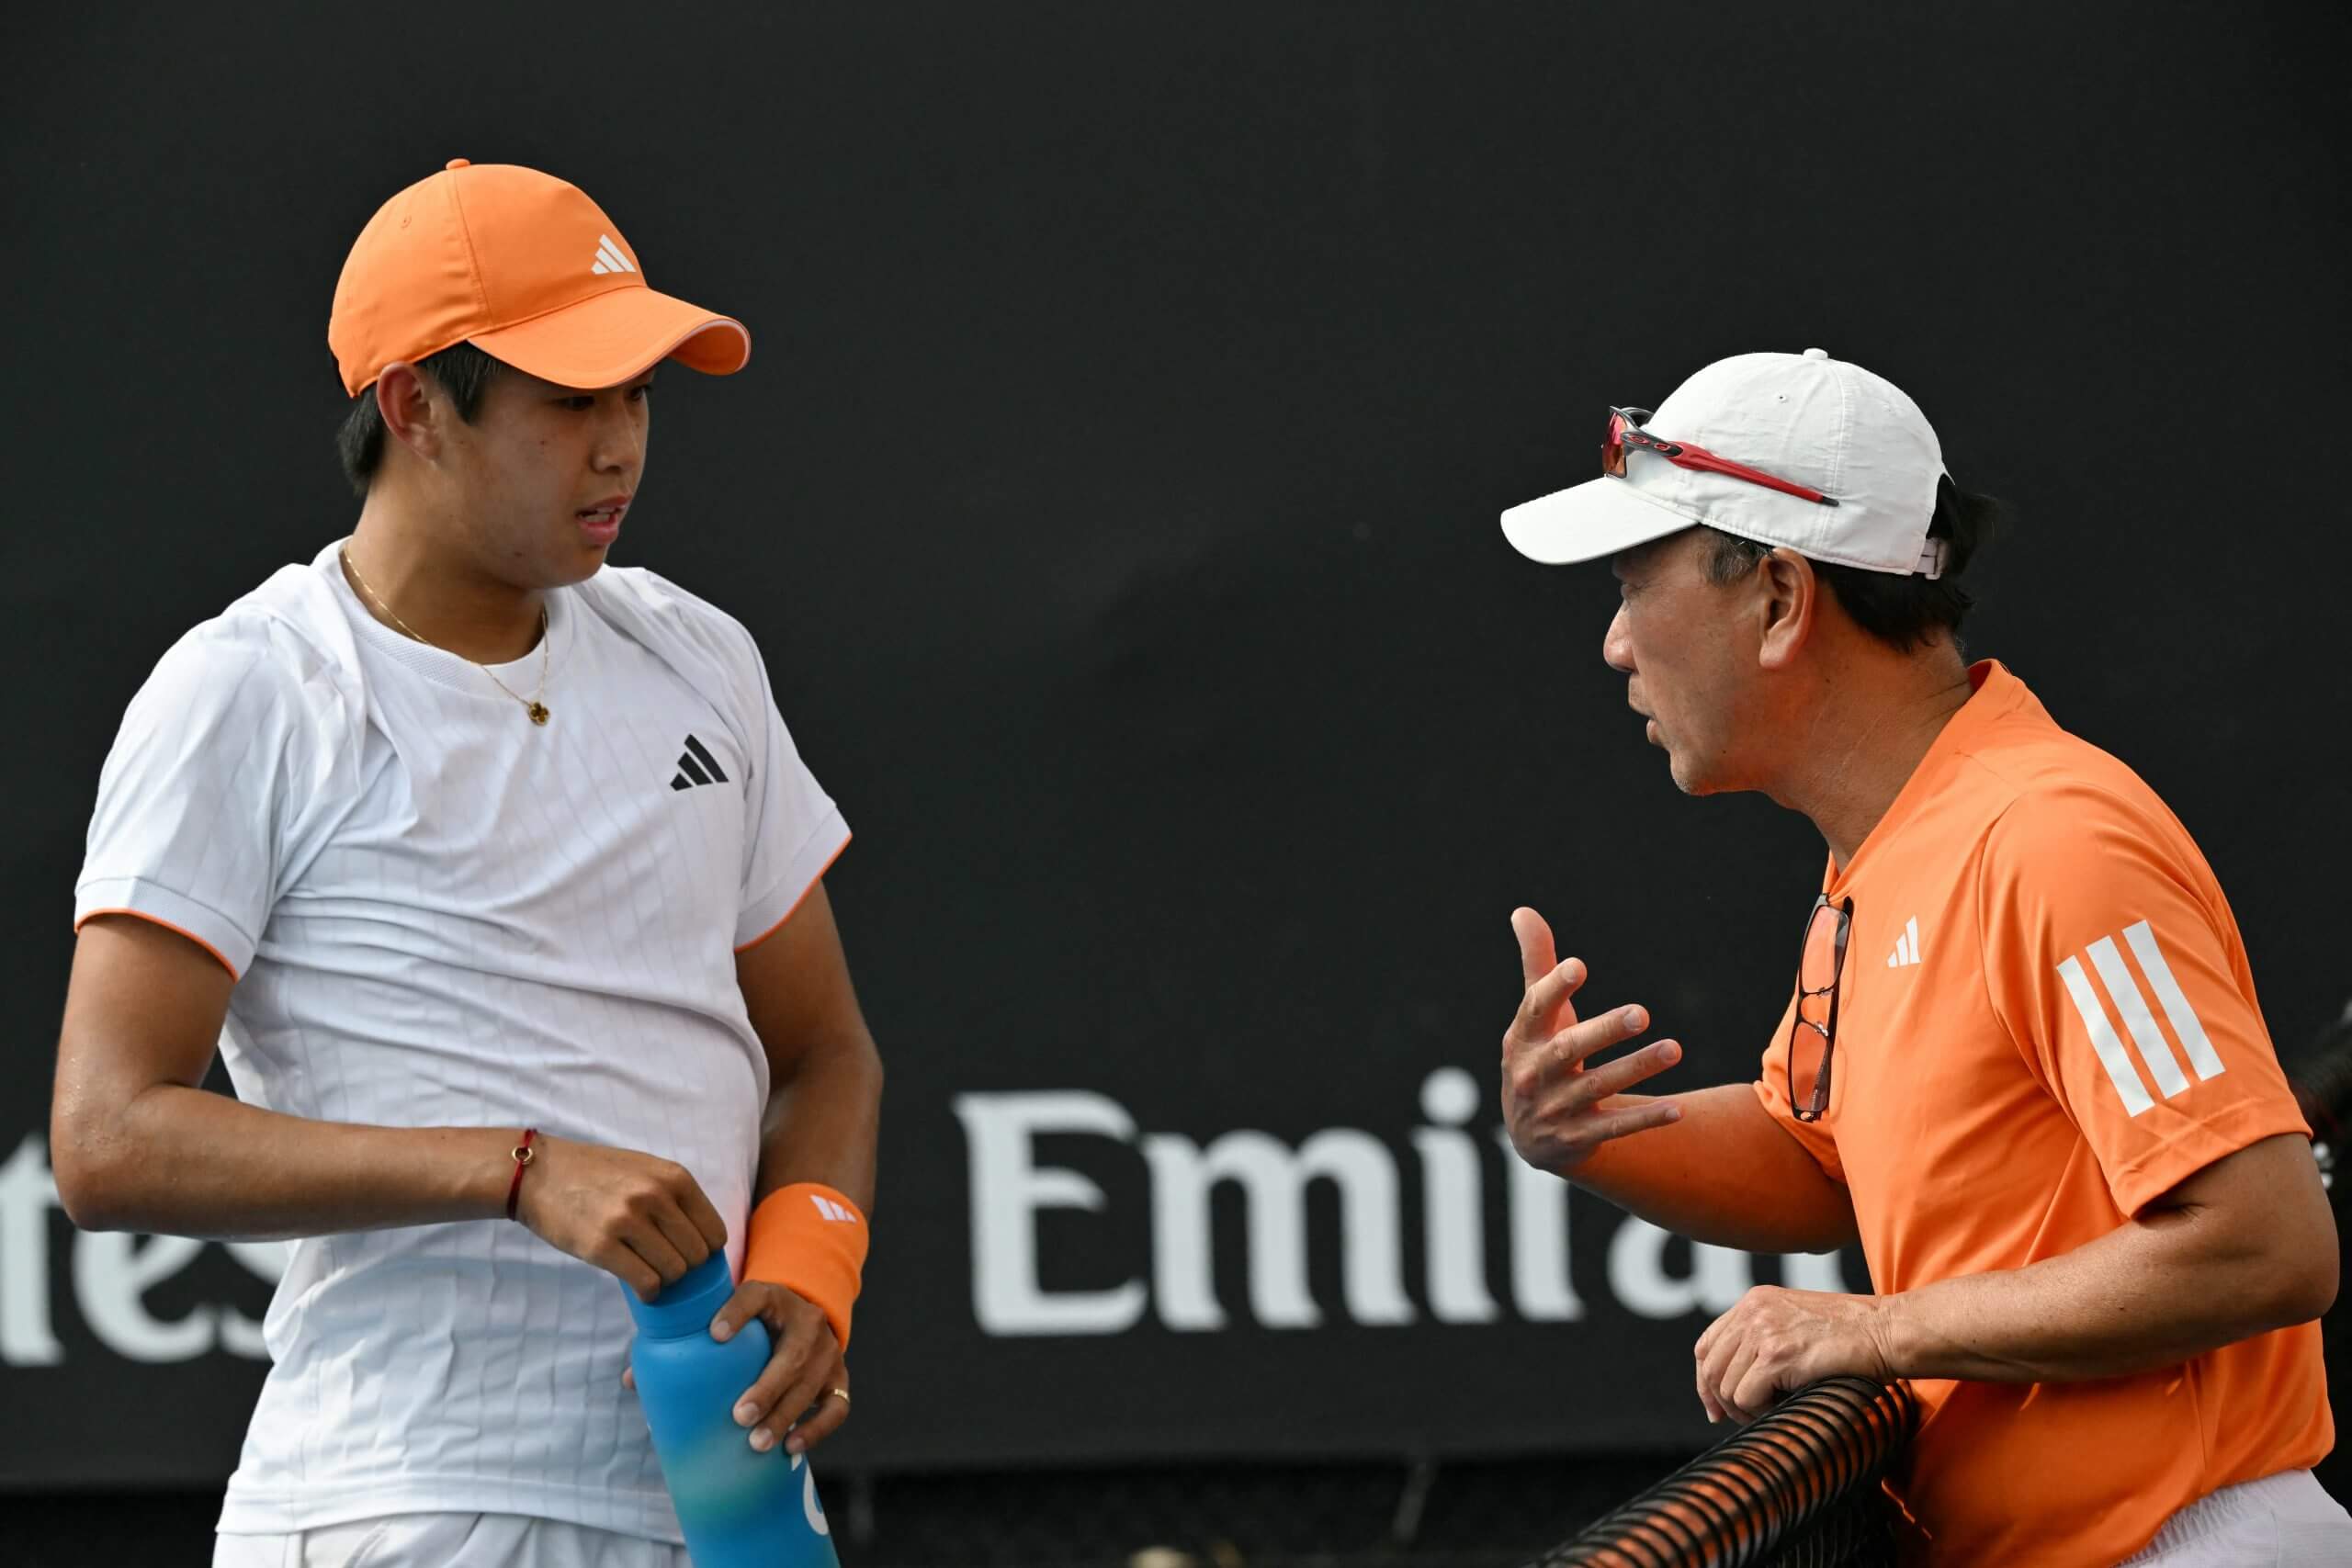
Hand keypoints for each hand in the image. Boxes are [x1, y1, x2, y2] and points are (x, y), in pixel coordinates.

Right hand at [511, 1134, 729, 1301]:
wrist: (540, 1174)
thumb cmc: (596, 1174)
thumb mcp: (645, 1170)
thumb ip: (675, 1198)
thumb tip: (705, 1241)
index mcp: (673, 1177)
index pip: (715, 1231)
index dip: (705, 1250)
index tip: (687, 1254)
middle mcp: (655, 1196)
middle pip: (696, 1255)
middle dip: (685, 1267)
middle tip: (665, 1265)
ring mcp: (627, 1221)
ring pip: (674, 1271)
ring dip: (665, 1280)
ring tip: (649, 1271)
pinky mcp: (601, 1246)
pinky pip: (645, 1282)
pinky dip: (648, 1291)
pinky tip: (640, 1286)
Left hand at [623, 1281, 850, 1455]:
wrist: (805, 1317)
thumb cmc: (754, 1325)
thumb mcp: (729, 1319)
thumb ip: (686, 1342)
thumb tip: (630, 1382)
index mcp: (774, 1298)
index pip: (757, 1296)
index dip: (738, 1312)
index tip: (715, 1334)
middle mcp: (806, 1322)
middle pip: (794, 1354)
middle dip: (768, 1387)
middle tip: (739, 1415)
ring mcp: (828, 1352)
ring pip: (813, 1384)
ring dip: (786, 1415)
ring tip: (757, 1443)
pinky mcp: (840, 1379)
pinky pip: (837, 1407)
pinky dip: (817, 1429)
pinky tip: (791, 1447)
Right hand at [1500, 907, 1684, 1173]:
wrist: (1530, 1136)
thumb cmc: (1539, 1056)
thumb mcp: (1535, 1016)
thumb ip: (1536, 964)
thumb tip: (1523, 910)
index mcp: (1523, 1038)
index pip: (1536, 1009)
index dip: (1555, 988)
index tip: (1579, 965)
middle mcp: (1534, 1073)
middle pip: (1570, 1049)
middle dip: (1605, 1030)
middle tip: (1642, 1012)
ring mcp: (1555, 1109)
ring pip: (1598, 1087)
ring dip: (1637, 1068)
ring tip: (1675, 1048)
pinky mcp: (1578, 1138)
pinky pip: (1614, 1128)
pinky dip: (1645, 1120)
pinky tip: (1679, 1109)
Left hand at [1693, 1285, 1895, 1423]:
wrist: (1887, 1331)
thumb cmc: (1853, 1335)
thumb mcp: (1797, 1323)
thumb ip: (1764, 1340)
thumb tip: (1733, 1384)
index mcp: (1754, 1301)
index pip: (1707, 1344)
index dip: (1706, 1379)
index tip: (1716, 1407)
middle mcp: (1752, 1311)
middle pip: (1710, 1367)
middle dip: (1721, 1401)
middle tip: (1744, 1420)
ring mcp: (1763, 1331)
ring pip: (1725, 1386)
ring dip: (1745, 1409)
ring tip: (1773, 1411)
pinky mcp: (1777, 1356)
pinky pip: (1745, 1397)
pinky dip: (1759, 1412)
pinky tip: (1783, 1408)